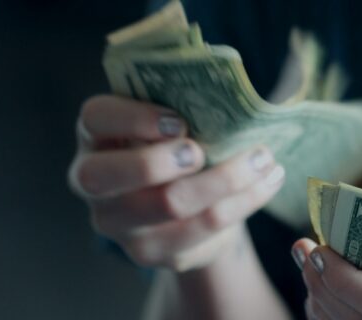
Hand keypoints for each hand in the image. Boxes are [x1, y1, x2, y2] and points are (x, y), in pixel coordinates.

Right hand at [68, 95, 284, 270]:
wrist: (188, 206)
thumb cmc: (178, 146)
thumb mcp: (171, 121)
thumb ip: (183, 105)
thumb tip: (229, 94)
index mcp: (95, 136)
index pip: (95, 118)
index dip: (133, 117)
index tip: (179, 121)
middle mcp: (93, 183)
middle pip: (108, 176)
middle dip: (159, 161)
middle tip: (202, 151)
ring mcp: (119, 223)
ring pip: (168, 205)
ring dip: (224, 180)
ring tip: (263, 159)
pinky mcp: (152, 252)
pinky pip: (202, 230)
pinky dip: (243, 202)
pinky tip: (267, 182)